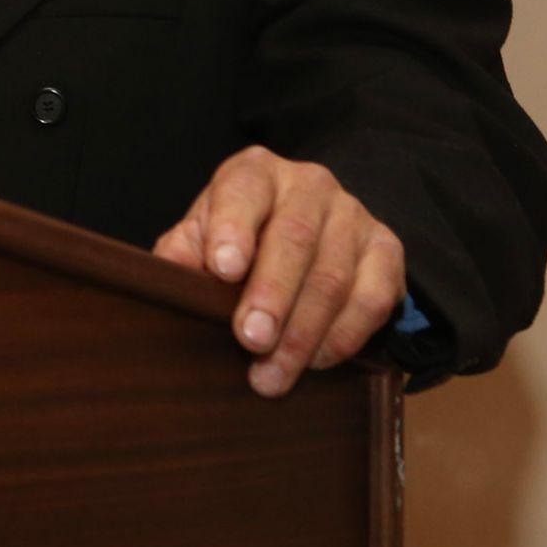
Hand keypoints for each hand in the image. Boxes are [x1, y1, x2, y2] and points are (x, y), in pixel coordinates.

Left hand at [153, 146, 406, 397]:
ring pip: (334, 275)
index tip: (223, 270)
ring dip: (304, 332)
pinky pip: (374, 297)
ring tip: (274, 373)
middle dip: (271, 296)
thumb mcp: (200, 238)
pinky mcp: (386, 250)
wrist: (307, 234)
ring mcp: (353, 215)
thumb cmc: (238, 240)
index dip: (233, 228)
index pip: (243, 190)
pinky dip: (345, 336)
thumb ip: (180, 256)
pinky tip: (318, 362)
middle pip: (294, 238)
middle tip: (251, 340)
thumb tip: (160, 285)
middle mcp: (308, 185)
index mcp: (254, 173)